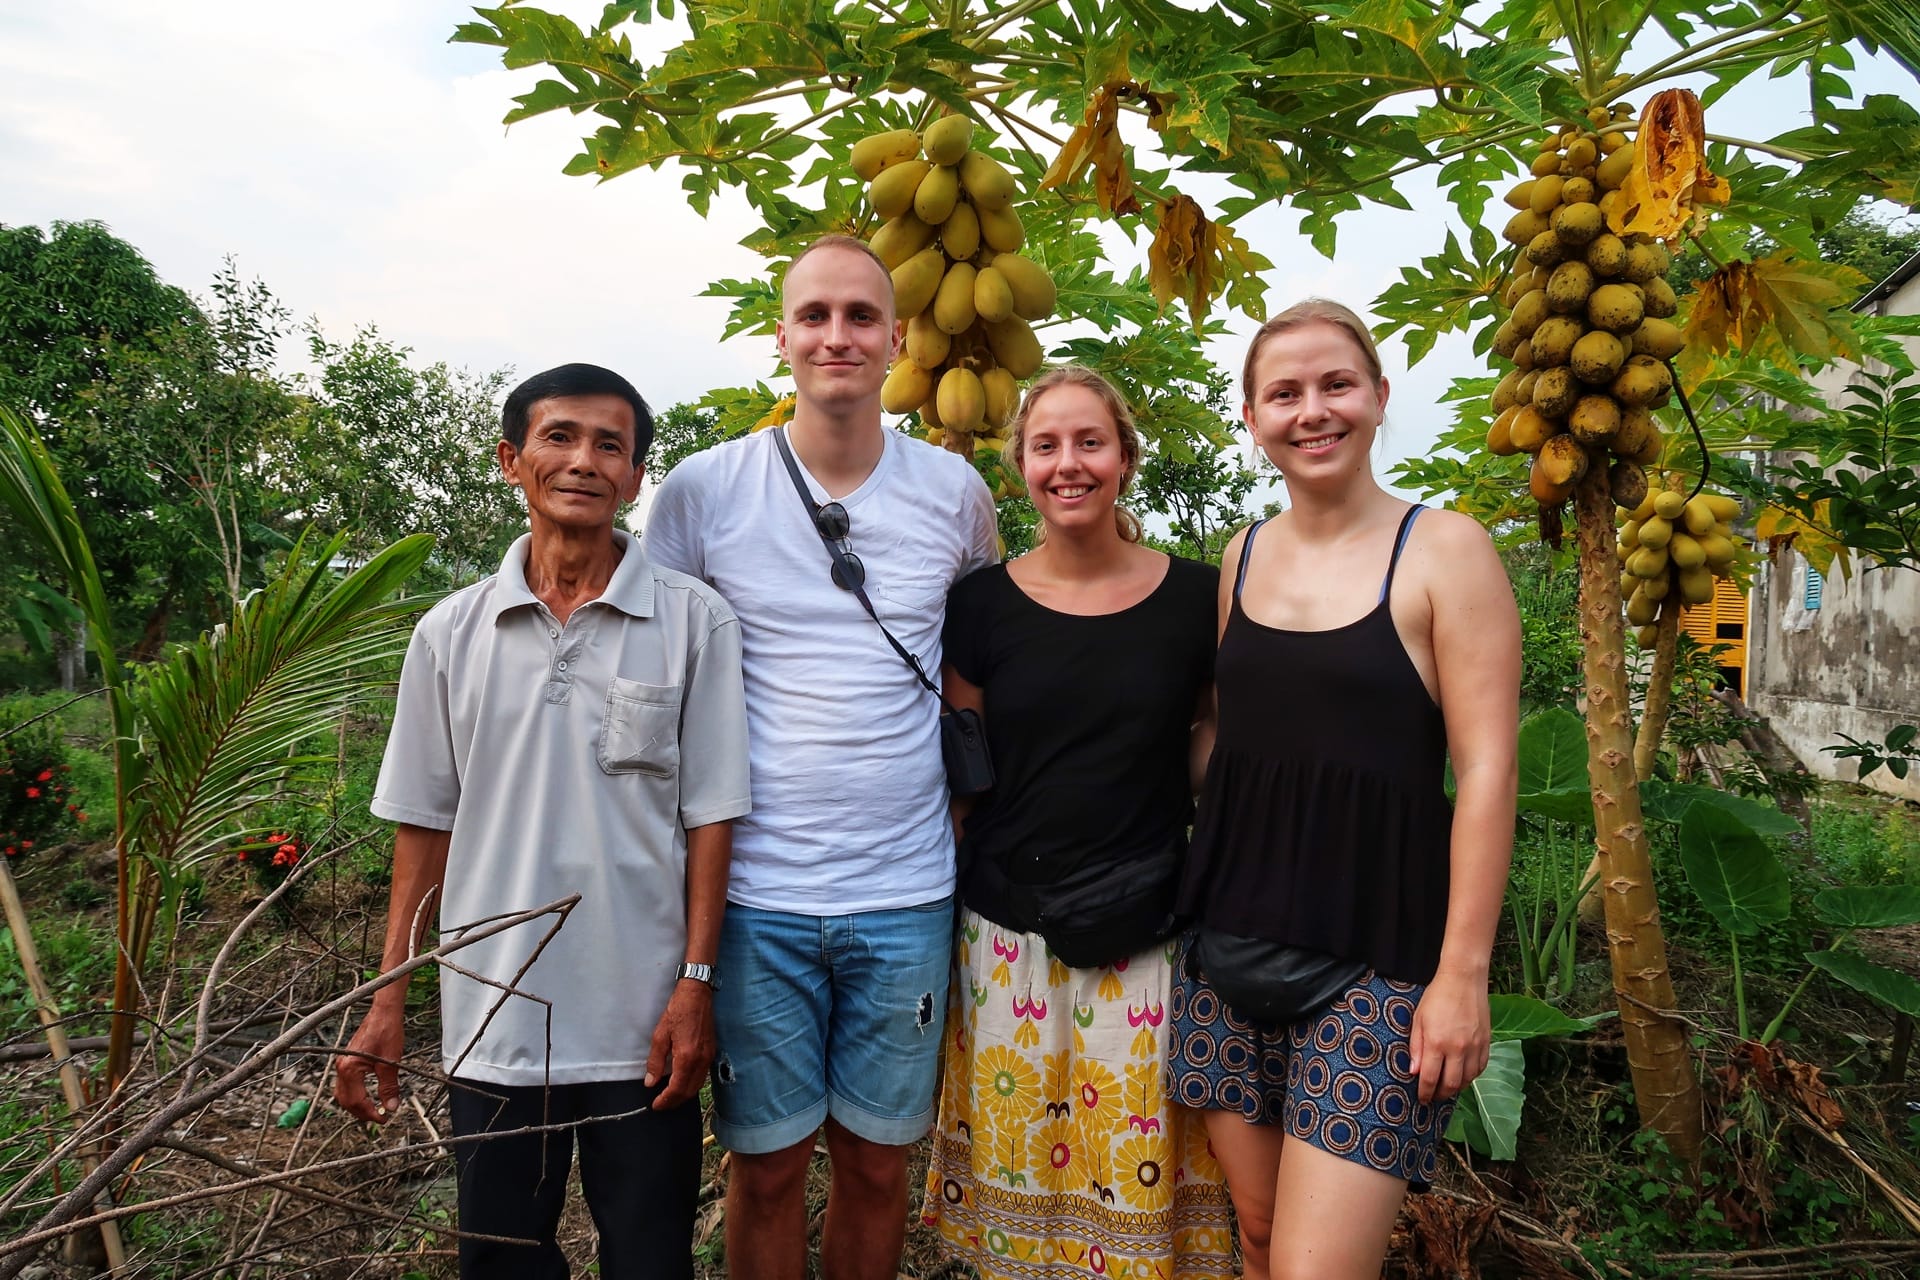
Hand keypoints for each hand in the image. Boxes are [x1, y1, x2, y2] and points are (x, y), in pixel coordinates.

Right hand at [333, 1007, 403, 1123]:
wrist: (384, 1012)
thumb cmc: (387, 1030)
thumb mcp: (391, 1063)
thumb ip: (389, 1088)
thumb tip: (391, 1107)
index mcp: (349, 1069)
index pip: (356, 1101)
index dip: (370, 1114)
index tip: (383, 1119)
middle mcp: (342, 1067)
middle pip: (346, 1101)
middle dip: (361, 1112)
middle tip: (378, 1118)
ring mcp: (343, 1064)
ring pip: (343, 1094)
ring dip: (357, 1105)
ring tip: (373, 1111)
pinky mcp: (347, 1060)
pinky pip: (346, 1085)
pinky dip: (355, 1094)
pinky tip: (367, 1096)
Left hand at [645, 980, 715, 1108]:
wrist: (697, 994)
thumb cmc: (678, 1011)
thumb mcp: (660, 1035)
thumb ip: (655, 1061)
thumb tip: (650, 1082)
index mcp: (687, 1057)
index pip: (676, 1088)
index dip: (665, 1100)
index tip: (655, 1105)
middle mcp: (701, 1060)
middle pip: (689, 1091)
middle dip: (674, 1102)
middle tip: (661, 1105)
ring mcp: (708, 1057)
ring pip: (697, 1085)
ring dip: (683, 1095)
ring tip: (669, 1097)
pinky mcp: (711, 1052)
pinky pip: (702, 1076)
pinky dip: (691, 1085)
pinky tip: (681, 1082)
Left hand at [1406, 970, 1489, 1104]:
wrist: (1463, 980)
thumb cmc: (1437, 997)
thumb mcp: (1418, 1019)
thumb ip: (1416, 1047)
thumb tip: (1414, 1072)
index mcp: (1437, 1042)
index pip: (1430, 1078)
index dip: (1425, 1092)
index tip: (1422, 1099)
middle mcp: (1458, 1048)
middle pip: (1451, 1084)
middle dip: (1440, 1095)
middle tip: (1434, 1097)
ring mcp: (1475, 1046)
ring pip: (1467, 1080)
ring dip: (1456, 1088)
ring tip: (1447, 1088)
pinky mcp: (1486, 1043)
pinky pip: (1480, 1068)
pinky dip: (1471, 1077)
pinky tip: (1463, 1076)